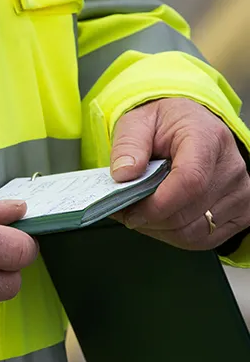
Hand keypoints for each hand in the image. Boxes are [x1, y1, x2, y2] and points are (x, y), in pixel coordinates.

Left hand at [110, 98, 249, 249]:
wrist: (192, 127)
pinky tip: (159, 220)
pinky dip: (174, 236)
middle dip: (149, 219)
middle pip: (188, 213)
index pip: (189, 182)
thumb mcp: (138, 123)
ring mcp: (240, 192)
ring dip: (159, 230)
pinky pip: (203, 239)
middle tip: (124, 212)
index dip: (157, 205)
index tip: (130, 211)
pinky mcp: (241, 212)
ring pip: (193, 233)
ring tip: (139, 213)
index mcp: (207, 138)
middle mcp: (231, 167)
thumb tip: (123, 174)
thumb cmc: (165, 125)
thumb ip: (128, 145)